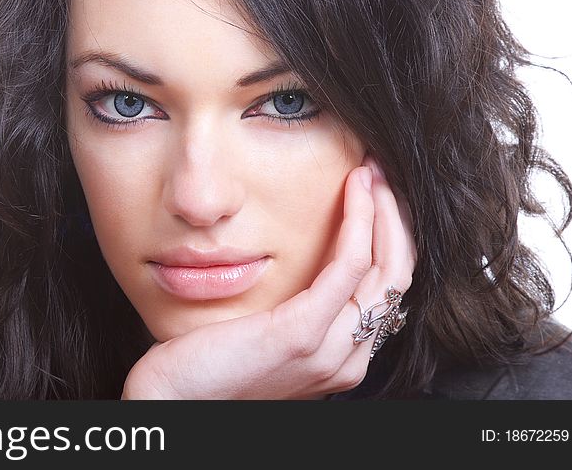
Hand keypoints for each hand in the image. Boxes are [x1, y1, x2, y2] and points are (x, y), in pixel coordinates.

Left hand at [121, 155, 416, 398]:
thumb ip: (295, 309)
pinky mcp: (302, 334)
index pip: (388, 288)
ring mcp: (329, 350)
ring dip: (384, 209)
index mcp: (341, 356)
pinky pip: (349, 265)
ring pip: (386, 267)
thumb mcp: (264, 333)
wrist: (173, 402)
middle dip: (396, 215)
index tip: (377, 191)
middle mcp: (347, 359)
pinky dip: (359, 220)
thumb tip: (304, 262)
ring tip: (372, 170)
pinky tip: (354, 190)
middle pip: (397, 274)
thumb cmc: (210, 364)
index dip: (391, 234)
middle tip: (380, 170)